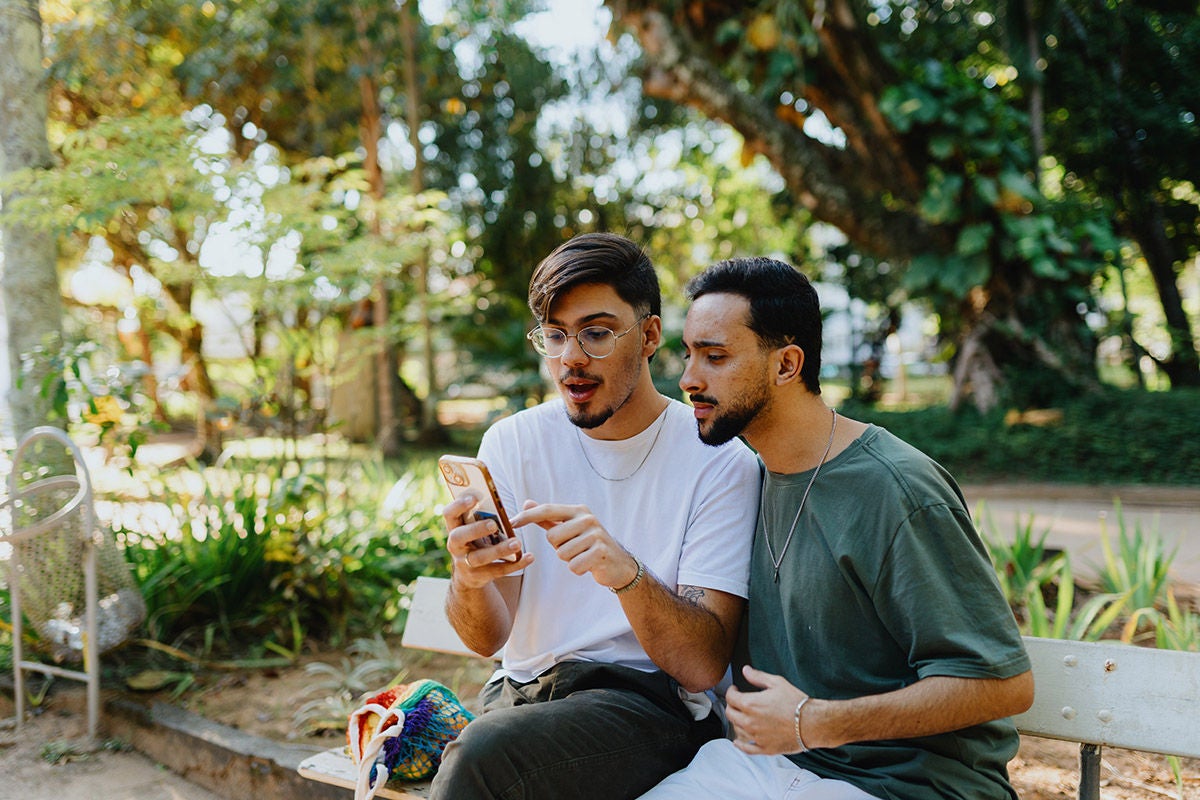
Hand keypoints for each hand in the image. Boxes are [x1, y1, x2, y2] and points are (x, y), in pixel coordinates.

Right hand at [444, 493, 529, 589]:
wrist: (469, 576)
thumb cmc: (476, 541)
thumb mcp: (474, 528)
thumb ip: (483, 515)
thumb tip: (502, 501)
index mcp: (455, 528)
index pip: (449, 514)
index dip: (458, 505)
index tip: (474, 498)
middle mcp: (455, 546)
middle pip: (459, 536)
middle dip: (476, 530)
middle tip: (493, 525)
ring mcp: (465, 563)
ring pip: (480, 557)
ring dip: (499, 550)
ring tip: (517, 543)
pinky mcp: (480, 576)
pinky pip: (498, 570)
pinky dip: (515, 564)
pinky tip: (529, 557)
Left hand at [509, 501, 638, 589]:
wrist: (618, 563)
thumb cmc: (588, 544)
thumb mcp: (569, 528)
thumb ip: (547, 517)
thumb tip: (527, 502)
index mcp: (578, 511)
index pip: (548, 510)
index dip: (528, 516)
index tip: (511, 522)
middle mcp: (588, 519)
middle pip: (552, 536)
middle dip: (559, 548)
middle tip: (575, 548)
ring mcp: (596, 535)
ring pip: (562, 553)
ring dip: (569, 560)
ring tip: (583, 555)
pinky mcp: (601, 552)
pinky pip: (574, 565)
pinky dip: (578, 569)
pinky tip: (589, 564)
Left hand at [725, 665, 810, 755]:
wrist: (812, 723)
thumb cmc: (796, 702)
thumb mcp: (777, 683)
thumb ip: (758, 677)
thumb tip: (746, 670)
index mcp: (750, 704)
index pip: (730, 698)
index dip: (731, 691)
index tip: (735, 690)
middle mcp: (749, 722)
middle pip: (730, 714)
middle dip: (732, 706)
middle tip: (737, 702)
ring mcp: (756, 737)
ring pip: (736, 730)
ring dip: (736, 722)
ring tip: (742, 717)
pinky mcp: (764, 748)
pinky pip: (746, 748)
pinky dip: (740, 744)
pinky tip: (738, 742)